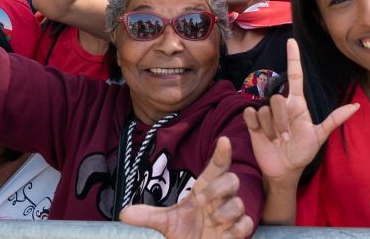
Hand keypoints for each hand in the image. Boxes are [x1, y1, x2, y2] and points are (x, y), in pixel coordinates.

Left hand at [120, 136, 252, 238]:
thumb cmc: (186, 231)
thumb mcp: (166, 222)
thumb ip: (148, 216)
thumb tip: (124, 213)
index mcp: (205, 188)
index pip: (217, 166)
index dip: (222, 153)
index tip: (223, 140)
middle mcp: (221, 198)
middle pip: (232, 180)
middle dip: (217, 189)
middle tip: (200, 201)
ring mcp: (231, 214)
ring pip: (238, 203)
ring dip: (223, 213)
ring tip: (210, 223)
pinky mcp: (238, 231)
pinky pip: (245, 223)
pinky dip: (234, 230)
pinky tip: (223, 236)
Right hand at [243, 39, 357, 184]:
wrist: (285, 169)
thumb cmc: (302, 150)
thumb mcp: (319, 136)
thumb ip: (335, 119)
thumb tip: (357, 105)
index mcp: (297, 104)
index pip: (294, 75)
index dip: (293, 58)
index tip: (291, 41)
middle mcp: (281, 105)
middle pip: (277, 99)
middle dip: (282, 121)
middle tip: (287, 138)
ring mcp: (266, 114)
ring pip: (264, 110)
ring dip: (272, 129)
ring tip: (277, 140)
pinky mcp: (253, 123)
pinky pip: (251, 114)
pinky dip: (257, 126)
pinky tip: (262, 135)